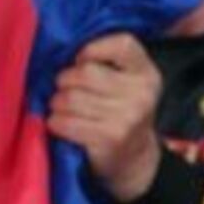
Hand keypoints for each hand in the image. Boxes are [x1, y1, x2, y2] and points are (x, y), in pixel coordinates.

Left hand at [46, 34, 163, 203]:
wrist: (135, 160)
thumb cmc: (122, 113)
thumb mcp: (130, 84)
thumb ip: (109, 63)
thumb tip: (66, 54)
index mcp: (148, 74)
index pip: (123, 44)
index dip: (93, 48)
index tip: (82, 60)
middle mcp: (142, 94)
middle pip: (84, 72)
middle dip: (65, 82)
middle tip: (67, 91)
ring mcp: (128, 117)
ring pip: (69, 98)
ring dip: (57, 105)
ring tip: (66, 110)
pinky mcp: (110, 138)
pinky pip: (63, 121)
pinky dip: (55, 123)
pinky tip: (64, 125)